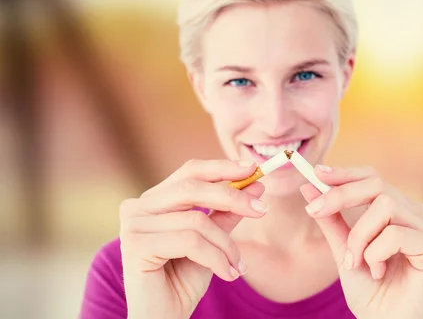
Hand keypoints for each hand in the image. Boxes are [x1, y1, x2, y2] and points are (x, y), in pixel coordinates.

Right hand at [119, 159, 266, 318]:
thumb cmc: (183, 280)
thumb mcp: (212, 241)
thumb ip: (227, 213)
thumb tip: (255, 185)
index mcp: (153, 200)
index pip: (190, 171)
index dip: (222, 168)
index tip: (253, 169)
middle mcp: (137, 207)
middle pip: (192, 187)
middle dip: (233, 197)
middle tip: (262, 209)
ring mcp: (133, 225)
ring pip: (196, 220)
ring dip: (226, 245)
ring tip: (238, 266)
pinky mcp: (136, 246)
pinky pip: (190, 241)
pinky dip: (216, 258)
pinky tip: (228, 274)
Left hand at [300, 166, 422, 318]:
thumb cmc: (370, 291)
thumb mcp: (344, 249)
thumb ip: (331, 219)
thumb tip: (309, 186)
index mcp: (398, 212)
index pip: (373, 179)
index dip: (346, 174)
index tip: (317, 174)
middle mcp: (416, 215)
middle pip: (377, 185)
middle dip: (341, 196)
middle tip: (316, 212)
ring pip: (385, 206)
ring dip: (359, 235)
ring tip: (356, 261)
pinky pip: (395, 234)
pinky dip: (376, 252)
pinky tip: (378, 271)